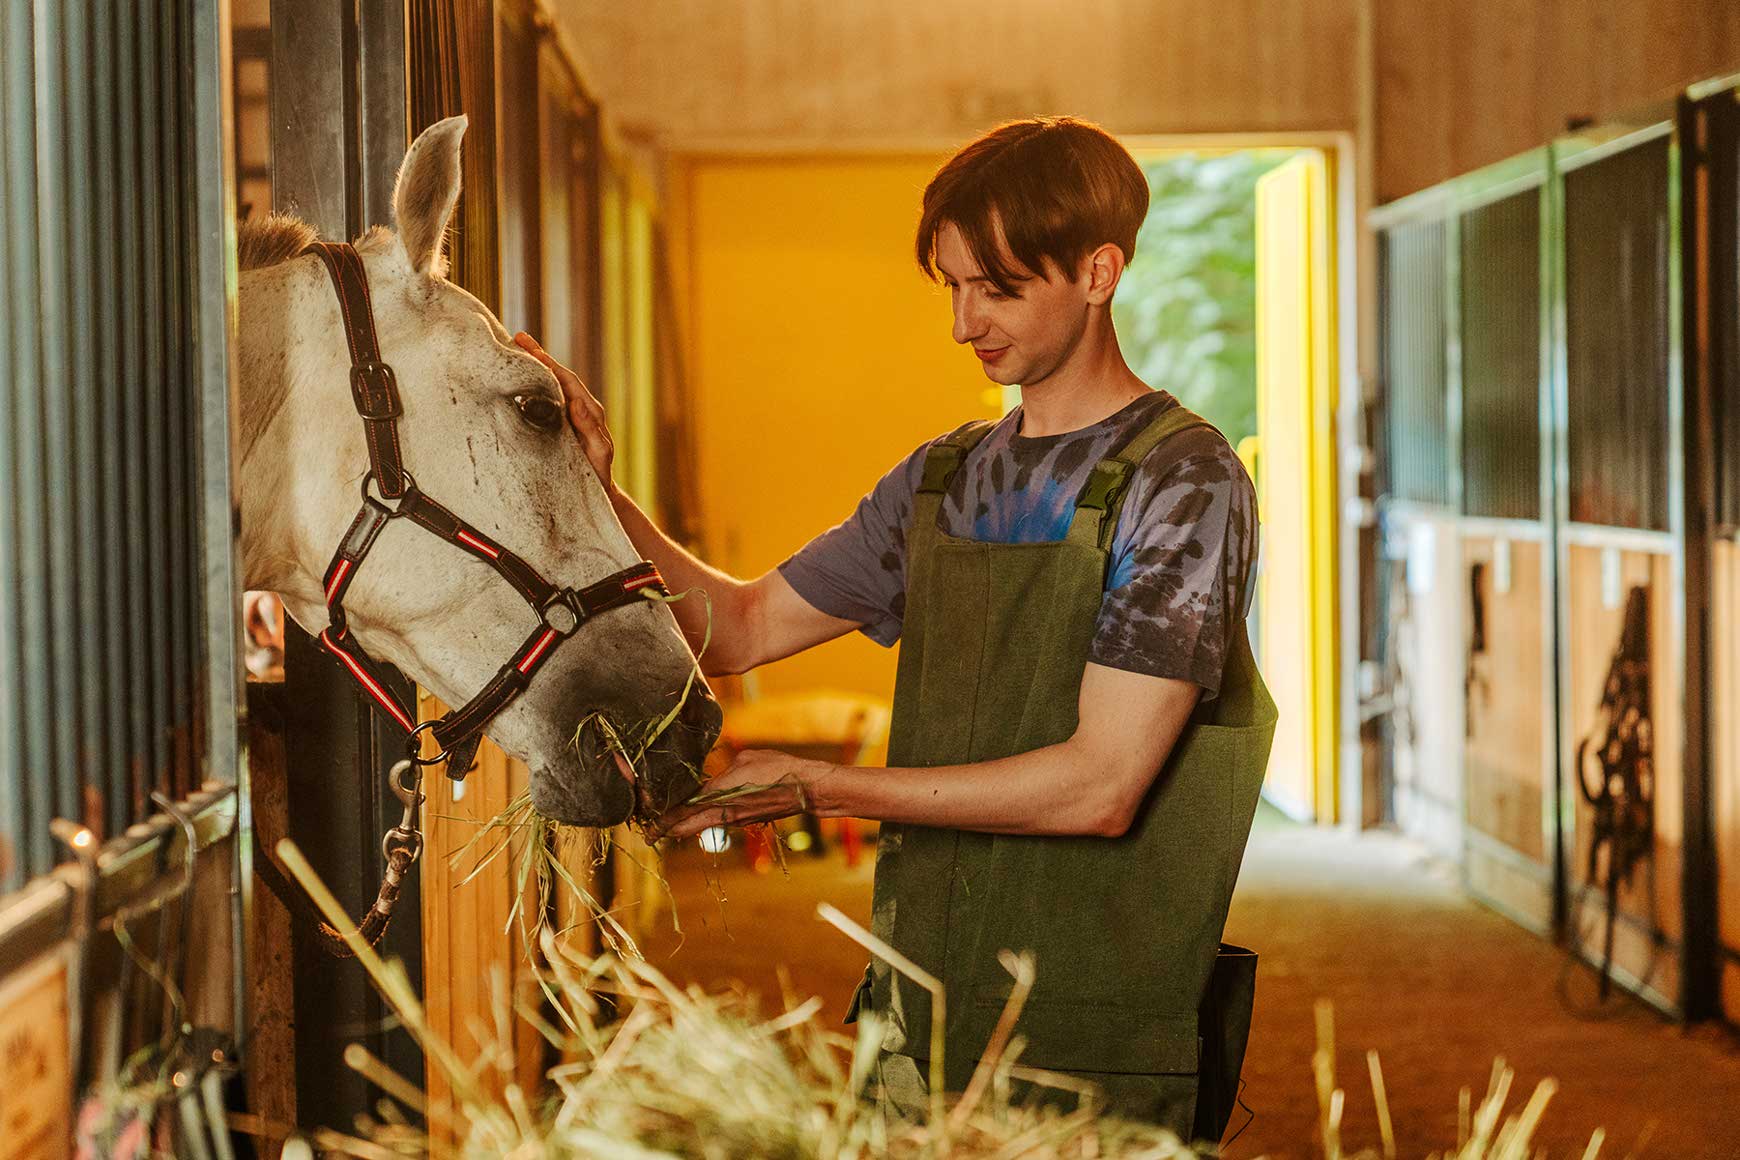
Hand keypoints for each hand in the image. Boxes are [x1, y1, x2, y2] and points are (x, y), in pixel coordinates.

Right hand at [513, 332, 616, 494]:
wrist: (598, 492)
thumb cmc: (598, 475)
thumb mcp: (597, 454)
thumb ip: (590, 429)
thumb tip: (578, 403)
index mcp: (589, 411)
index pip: (566, 380)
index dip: (547, 362)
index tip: (528, 345)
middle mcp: (581, 408)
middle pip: (557, 376)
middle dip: (538, 356)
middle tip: (517, 337)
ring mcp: (571, 415)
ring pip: (551, 385)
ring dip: (535, 367)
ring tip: (515, 350)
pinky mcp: (562, 423)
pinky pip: (547, 399)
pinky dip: (534, 386)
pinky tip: (519, 379)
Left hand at [650, 749, 830, 840]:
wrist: (805, 788)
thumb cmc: (776, 768)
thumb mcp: (744, 761)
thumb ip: (723, 771)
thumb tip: (714, 777)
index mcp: (719, 797)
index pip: (683, 812)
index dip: (663, 820)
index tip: (647, 827)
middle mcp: (723, 814)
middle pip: (687, 827)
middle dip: (667, 830)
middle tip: (649, 835)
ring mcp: (735, 820)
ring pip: (702, 826)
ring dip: (685, 825)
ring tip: (668, 823)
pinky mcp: (745, 820)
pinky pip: (717, 822)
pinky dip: (704, 820)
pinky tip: (700, 813)